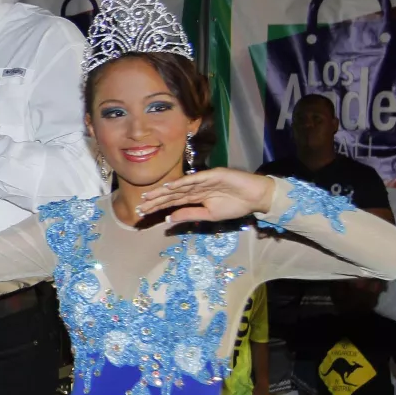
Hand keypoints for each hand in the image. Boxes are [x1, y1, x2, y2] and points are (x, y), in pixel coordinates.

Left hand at [137, 168, 276, 223]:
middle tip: (139, 206)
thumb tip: (169, 219)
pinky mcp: (212, 175)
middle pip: (171, 194)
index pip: (172, 202)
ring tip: (149, 197)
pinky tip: (170, 186)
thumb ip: (189, 214)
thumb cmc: (235, 205)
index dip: (157, 206)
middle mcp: (195, 187)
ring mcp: (203, 180)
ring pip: (179, 187)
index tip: (142, 212)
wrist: (256, 197)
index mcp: (195, 197)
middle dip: (155, 200)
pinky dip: (182, 182)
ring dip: (163, 192)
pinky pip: (195, 179)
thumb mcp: (209, 215)